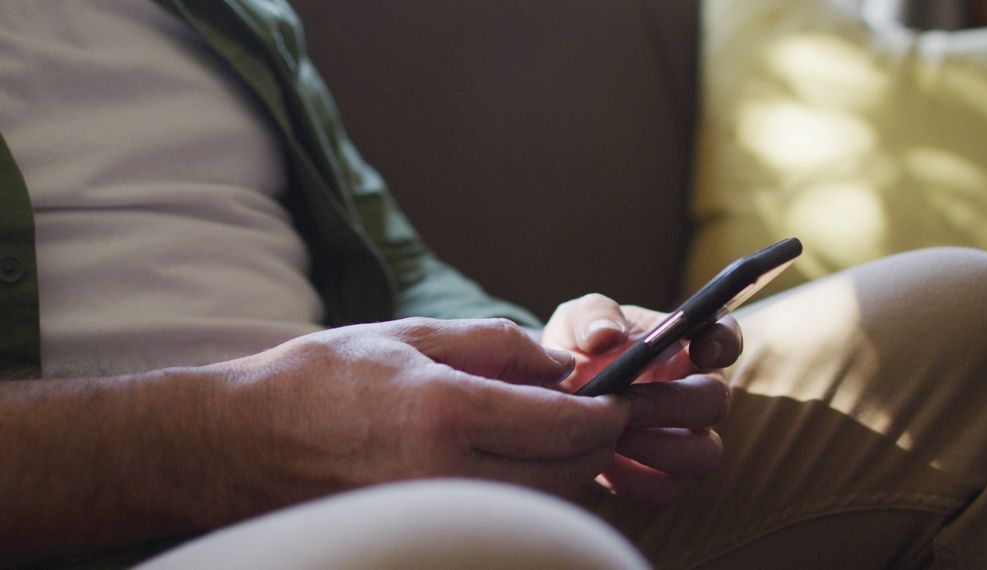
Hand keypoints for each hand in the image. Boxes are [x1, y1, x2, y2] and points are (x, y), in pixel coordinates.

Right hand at [210, 318, 630, 520]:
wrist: (239, 443)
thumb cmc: (315, 379)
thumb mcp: (406, 335)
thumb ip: (493, 344)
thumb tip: (557, 363)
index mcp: (445, 412)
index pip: (563, 425)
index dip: (604, 412)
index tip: (617, 398)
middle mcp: (445, 475)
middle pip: (564, 474)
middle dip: (595, 445)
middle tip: (599, 416)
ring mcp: (432, 513)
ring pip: (538, 505)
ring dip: (565, 473)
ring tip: (558, 437)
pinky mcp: (421, 531)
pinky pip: (499, 518)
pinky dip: (525, 494)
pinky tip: (516, 465)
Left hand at [542, 294, 741, 502]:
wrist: (547, 399)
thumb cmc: (573, 352)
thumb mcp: (573, 323)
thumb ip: (592, 317)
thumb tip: (608, 333)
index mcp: (685, 345)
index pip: (725, 337)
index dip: (723, 342)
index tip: (700, 346)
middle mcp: (695, 393)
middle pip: (716, 402)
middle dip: (673, 404)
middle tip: (628, 403)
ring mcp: (684, 438)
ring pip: (704, 454)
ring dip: (661, 447)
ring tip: (613, 435)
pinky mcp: (660, 476)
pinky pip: (666, 487)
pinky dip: (635, 478)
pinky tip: (602, 458)